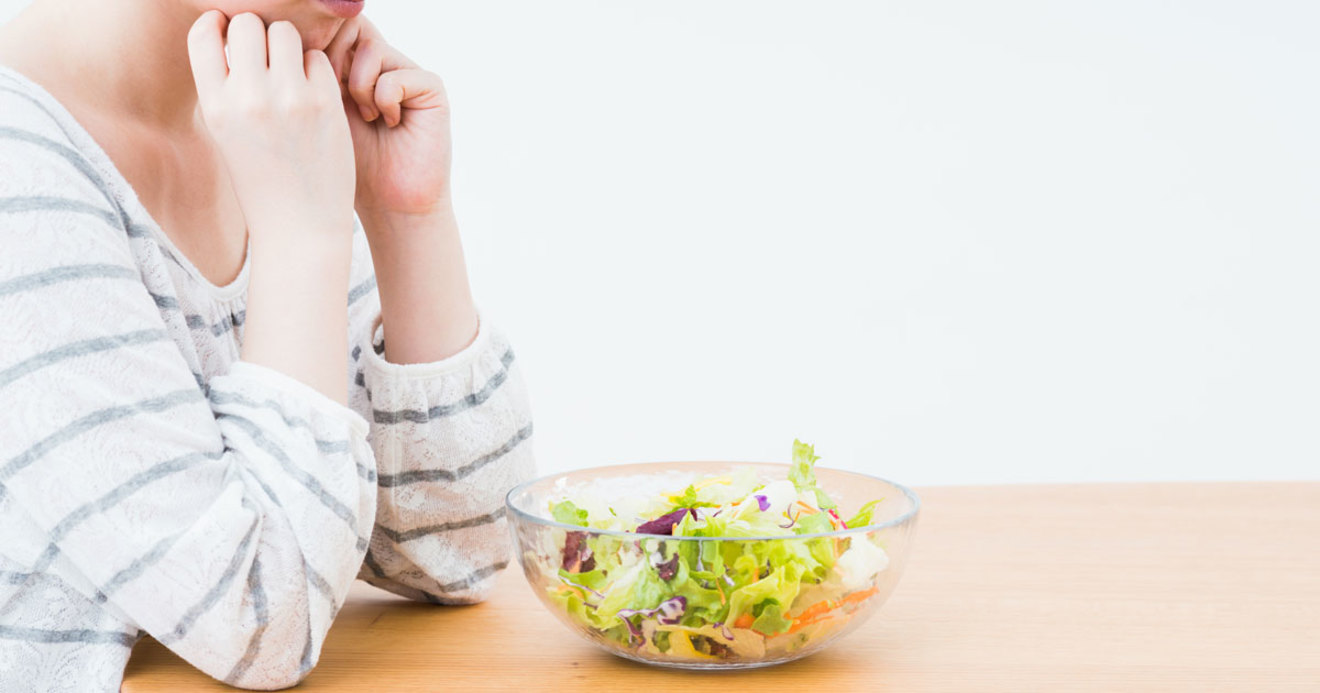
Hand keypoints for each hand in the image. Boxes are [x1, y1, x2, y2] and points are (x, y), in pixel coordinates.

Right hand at [187, 10, 354, 403]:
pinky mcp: (326, 105)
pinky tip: (314, 93)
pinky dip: (316, 69)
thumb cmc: (262, 183)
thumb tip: (230, 34)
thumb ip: (227, 89)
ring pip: (285, 32)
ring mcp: (290, 100)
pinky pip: (319, 59)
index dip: (218, 28)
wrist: (300, 228)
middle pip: (247, 23)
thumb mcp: (227, 136)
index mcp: (215, 106)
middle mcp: (249, 98)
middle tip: (267, 56)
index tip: (230, 39)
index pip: (204, 33)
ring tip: (291, 71)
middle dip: (256, 32)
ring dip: (288, 44)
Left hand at [324, 16, 453, 218]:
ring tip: (365, 116)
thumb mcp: (315, 114)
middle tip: (334, 95)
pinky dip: (384, 99)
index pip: (329, 27)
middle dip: (334, 59)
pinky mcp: (430, 88)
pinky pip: (396, 75)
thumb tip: (285, 39)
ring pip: (370, 48)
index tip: (308, 84)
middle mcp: (381, 64)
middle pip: (351, 26)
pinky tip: (388, 124)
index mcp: (350, 65)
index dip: (314, 48)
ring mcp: (407, 73)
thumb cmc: (346, 167)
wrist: (390, 204)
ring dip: (359, 84)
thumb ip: (306, 74)